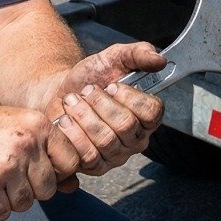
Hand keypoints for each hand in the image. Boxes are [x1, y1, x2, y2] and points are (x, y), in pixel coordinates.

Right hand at [0, 103, 80, 220]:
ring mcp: (7, 165)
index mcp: (38, 124)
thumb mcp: (16, 125)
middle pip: (48, 188)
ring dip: (9, 199)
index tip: (39, 173)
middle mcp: (26, 143)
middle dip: (31, 189)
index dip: (58, 173)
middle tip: (9, 177)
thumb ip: (45, 151)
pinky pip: (2, 212)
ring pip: (26, 203)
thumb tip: (73, 186)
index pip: (70, 161)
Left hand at [48, 42, 166, 177]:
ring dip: (84, 115)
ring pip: (106, 141)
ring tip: (72, 101)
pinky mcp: (95, 166)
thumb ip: (139, 54)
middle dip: (100, 103)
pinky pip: (88, 156)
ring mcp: (117, 155)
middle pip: (126, 125)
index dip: (131, 97)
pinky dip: (73, 134)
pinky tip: (65, 120)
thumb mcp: (114, 57)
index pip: (152, 112)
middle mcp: (136, 138)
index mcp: (146, 114)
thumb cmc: (91, 77)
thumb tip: (160, 60)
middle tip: (87, 91)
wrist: (60, 92)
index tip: (112, 85)